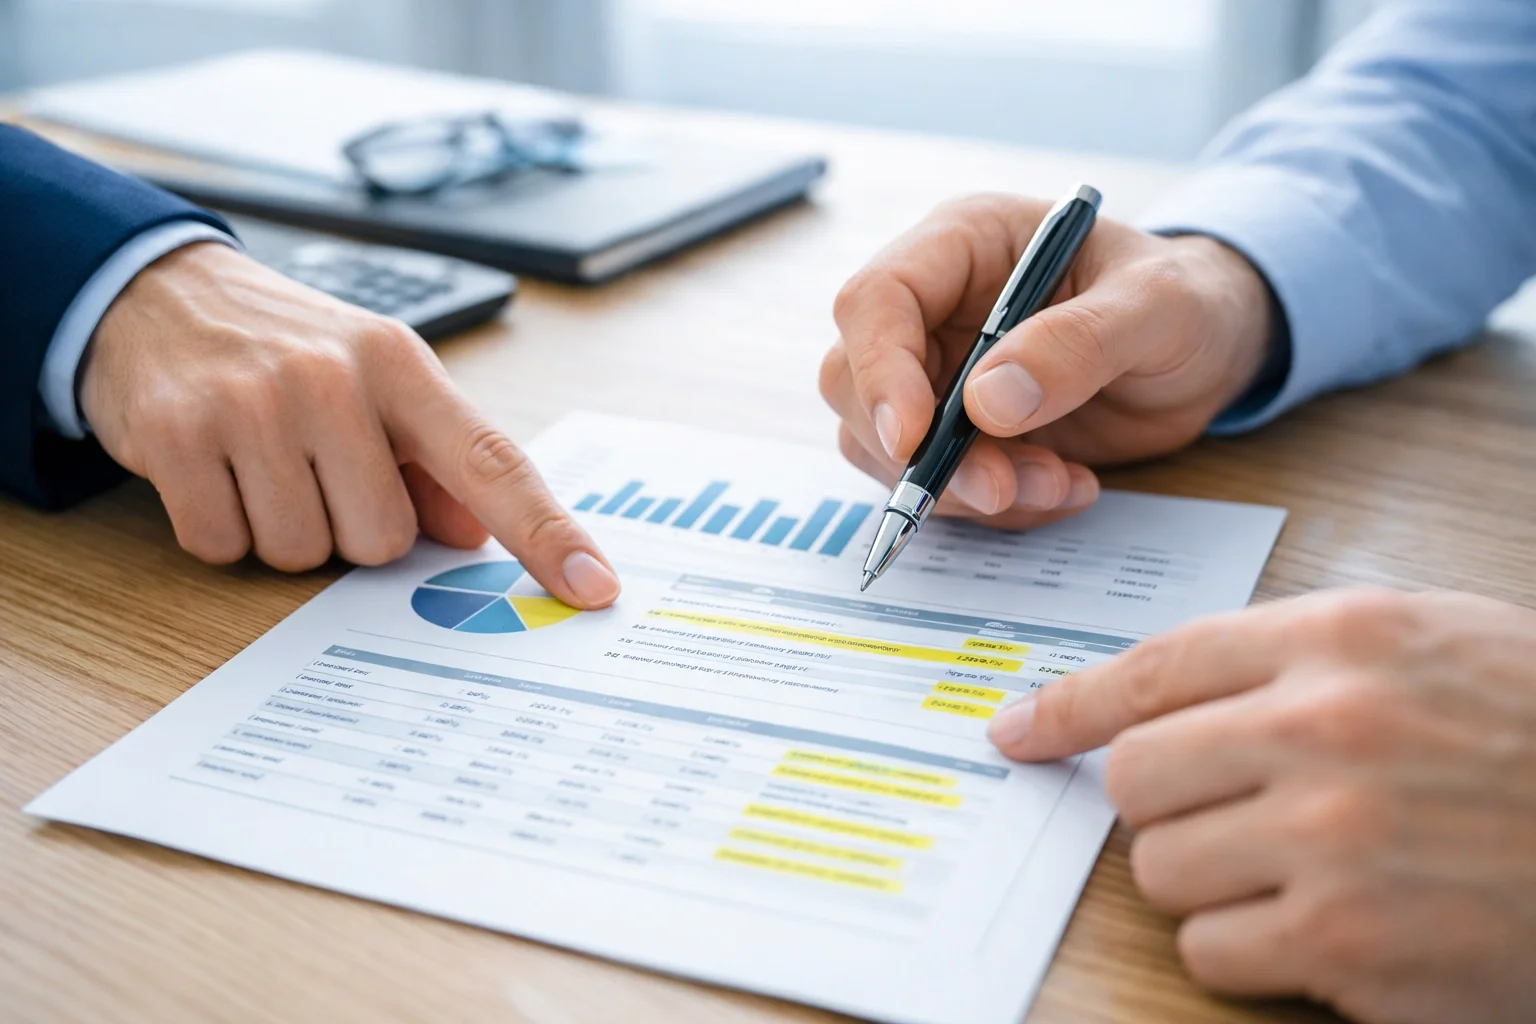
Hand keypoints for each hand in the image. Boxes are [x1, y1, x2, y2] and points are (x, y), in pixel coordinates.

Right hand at [80, 241, 619, 606]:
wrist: (156, 292)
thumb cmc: (288, 350)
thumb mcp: (376, 381)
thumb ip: (436, 460)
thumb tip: (478, 535)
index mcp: (402, 365)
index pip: (493, 461)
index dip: (548, 534)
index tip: (594, 588)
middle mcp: (332, 379)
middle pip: (382, 541)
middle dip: (351, 526)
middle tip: (317, 467)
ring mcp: (250, 405)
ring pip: (302, 554)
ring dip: (285, 530)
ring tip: (263, 461)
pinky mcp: (174, 435)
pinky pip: (224, 548)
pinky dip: (221, 526)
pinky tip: (214, 467)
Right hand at [820, 194, 1274, 527]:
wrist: (1210, 351)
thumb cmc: (1186, 301)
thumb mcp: (1158, 307)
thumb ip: (1079, 344)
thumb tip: (986, 404)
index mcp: (963, 244)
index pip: (876, 300)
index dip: (879, 371)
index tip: (913, 440)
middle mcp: (933, 309)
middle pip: (855, 382)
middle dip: (921, 452)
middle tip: (1004, 488)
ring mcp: (938, 375)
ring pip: (886, 448)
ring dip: (966, 489)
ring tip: (1061, 482)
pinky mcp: (957, 436)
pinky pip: (941, 486)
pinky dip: (998, 506)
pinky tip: (1067, 486)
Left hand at [988, 588, 1535, 1023]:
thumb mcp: (1430, 644)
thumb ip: (1291, 656)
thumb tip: (1154, 698)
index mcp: (1343, 639)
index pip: (1153, 666)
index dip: (1067, 704)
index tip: (1018, 732)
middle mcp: (1326, 729)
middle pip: (1134, 777)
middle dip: (1160, 805)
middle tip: (1218, 815)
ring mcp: (1336, 842)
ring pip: (1161, 869)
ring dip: (1206, 878)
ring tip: (1297, 871)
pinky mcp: (1351, 947)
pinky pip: (1213, 950)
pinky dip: (1248, 949)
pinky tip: (1323, 930)